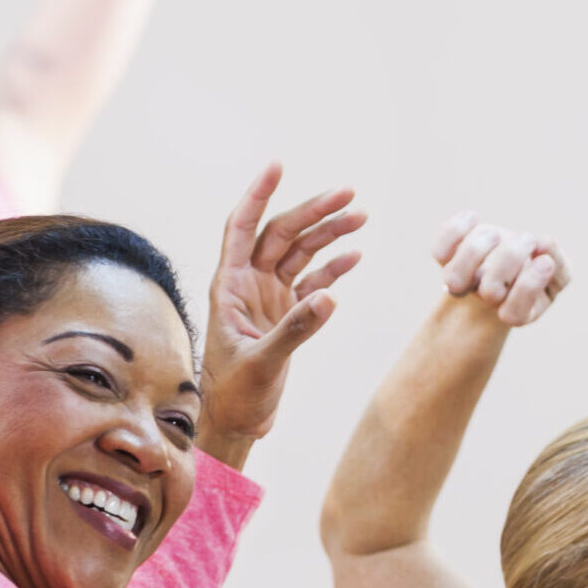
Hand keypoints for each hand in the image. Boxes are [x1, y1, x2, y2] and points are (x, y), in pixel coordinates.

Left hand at [199, 163, 365, 459]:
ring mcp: (268, 296)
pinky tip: (355, 254)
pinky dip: (333, 267)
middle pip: (280, 233)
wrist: (237, 421)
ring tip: (360, 217)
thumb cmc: (234, 393)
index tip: (277, 166)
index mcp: (228, 286)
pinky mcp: (287, 313)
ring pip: (300, 252)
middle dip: (312, 211)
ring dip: (328, 234)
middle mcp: (247, 284)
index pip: (241, 227)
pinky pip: (312, 280)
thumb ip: (294, 330)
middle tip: (348, 195)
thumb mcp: (261, 362)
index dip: (257, 195)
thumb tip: (328, 297)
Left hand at [430, 212, 568, 326]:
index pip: (515, 312)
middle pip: (490, 291)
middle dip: (512, 257)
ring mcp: (465, 282)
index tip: (544, 261)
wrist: (502, 270)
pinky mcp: (449, 260)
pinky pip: (441, 251)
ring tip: (497, 233)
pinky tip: (473, 217)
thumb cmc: (535, 273)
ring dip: (478, 249)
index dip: (529, 285)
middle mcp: (487, 300)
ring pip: (455, 277)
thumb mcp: (558, 277)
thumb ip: (561, 267)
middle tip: (527, 239)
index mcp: (516, 311)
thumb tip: (545, 244)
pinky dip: (454, 231)